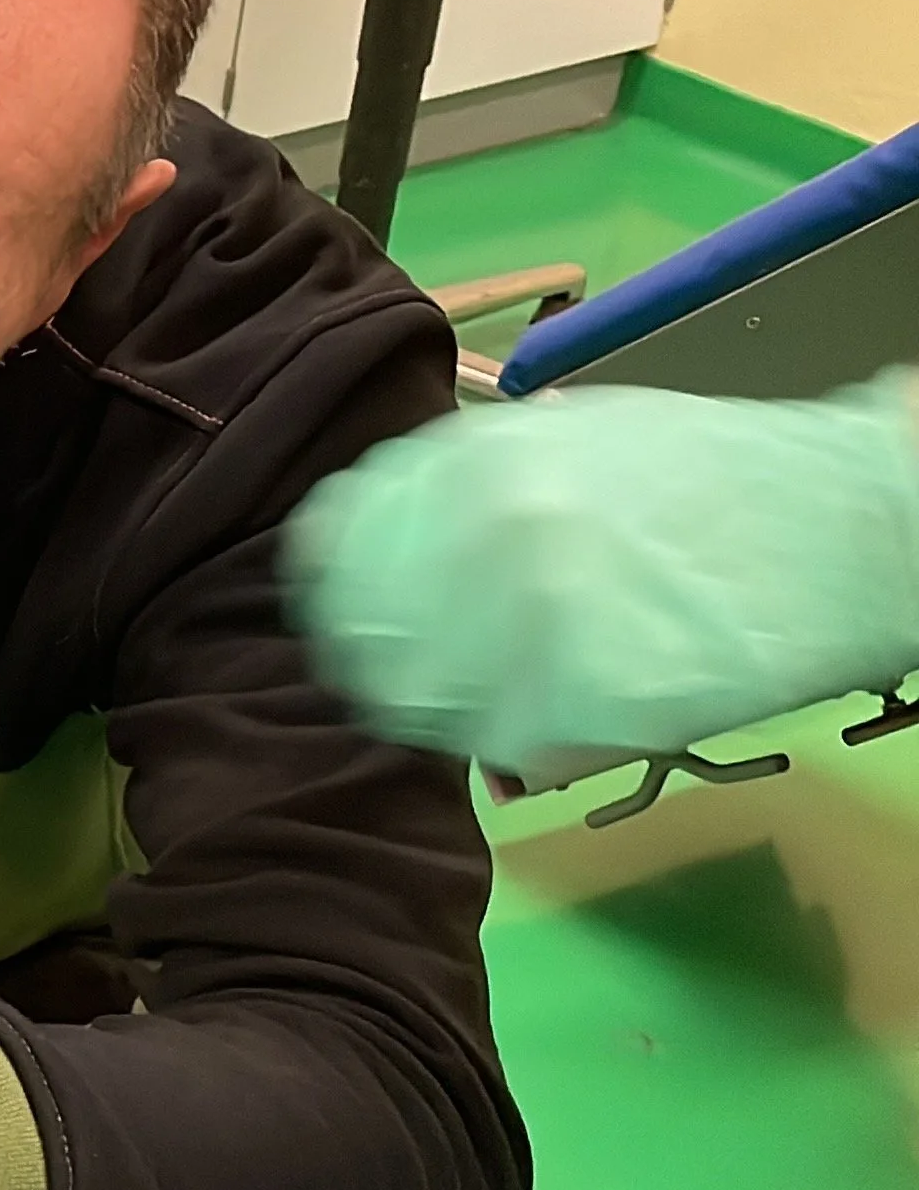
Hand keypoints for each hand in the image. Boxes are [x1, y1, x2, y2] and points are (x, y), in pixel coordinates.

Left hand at [284, 372, 918, 766]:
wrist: (854, 532)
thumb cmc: (712, 483)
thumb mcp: (569, 443)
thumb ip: (469, 490)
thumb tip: (379, 540)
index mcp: (470, 464)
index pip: (336, 550)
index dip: (341, 593)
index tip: (355, 615)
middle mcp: (482, 537)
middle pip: (368, 640)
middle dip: (393, 661)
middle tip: (435, 672)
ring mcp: (529, 624)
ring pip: (429, 704)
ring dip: (460, 705)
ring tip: (518, 689)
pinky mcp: (583, 704)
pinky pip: (507, 747)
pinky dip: (527, 742)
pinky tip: (575, 711)